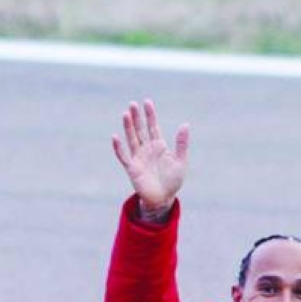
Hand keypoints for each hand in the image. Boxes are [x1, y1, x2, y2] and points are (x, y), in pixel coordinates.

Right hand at [112, 99, 189, 217]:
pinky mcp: (132, 168)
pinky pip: (124, 156)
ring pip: (132, 139)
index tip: (147, 102)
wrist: (163, 199)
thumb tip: (185, 124)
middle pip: (140, 130)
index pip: (153, 126)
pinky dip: (119, 147)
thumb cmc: (173, 181)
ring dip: (128, 127)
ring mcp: (138, 157)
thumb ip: (181, 144)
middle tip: (133, 104)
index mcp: (159, 146)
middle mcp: (147, 149)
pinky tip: (115, 137)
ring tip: (125, 114)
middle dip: (137, 117)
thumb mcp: (181, 161)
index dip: (150, 115)